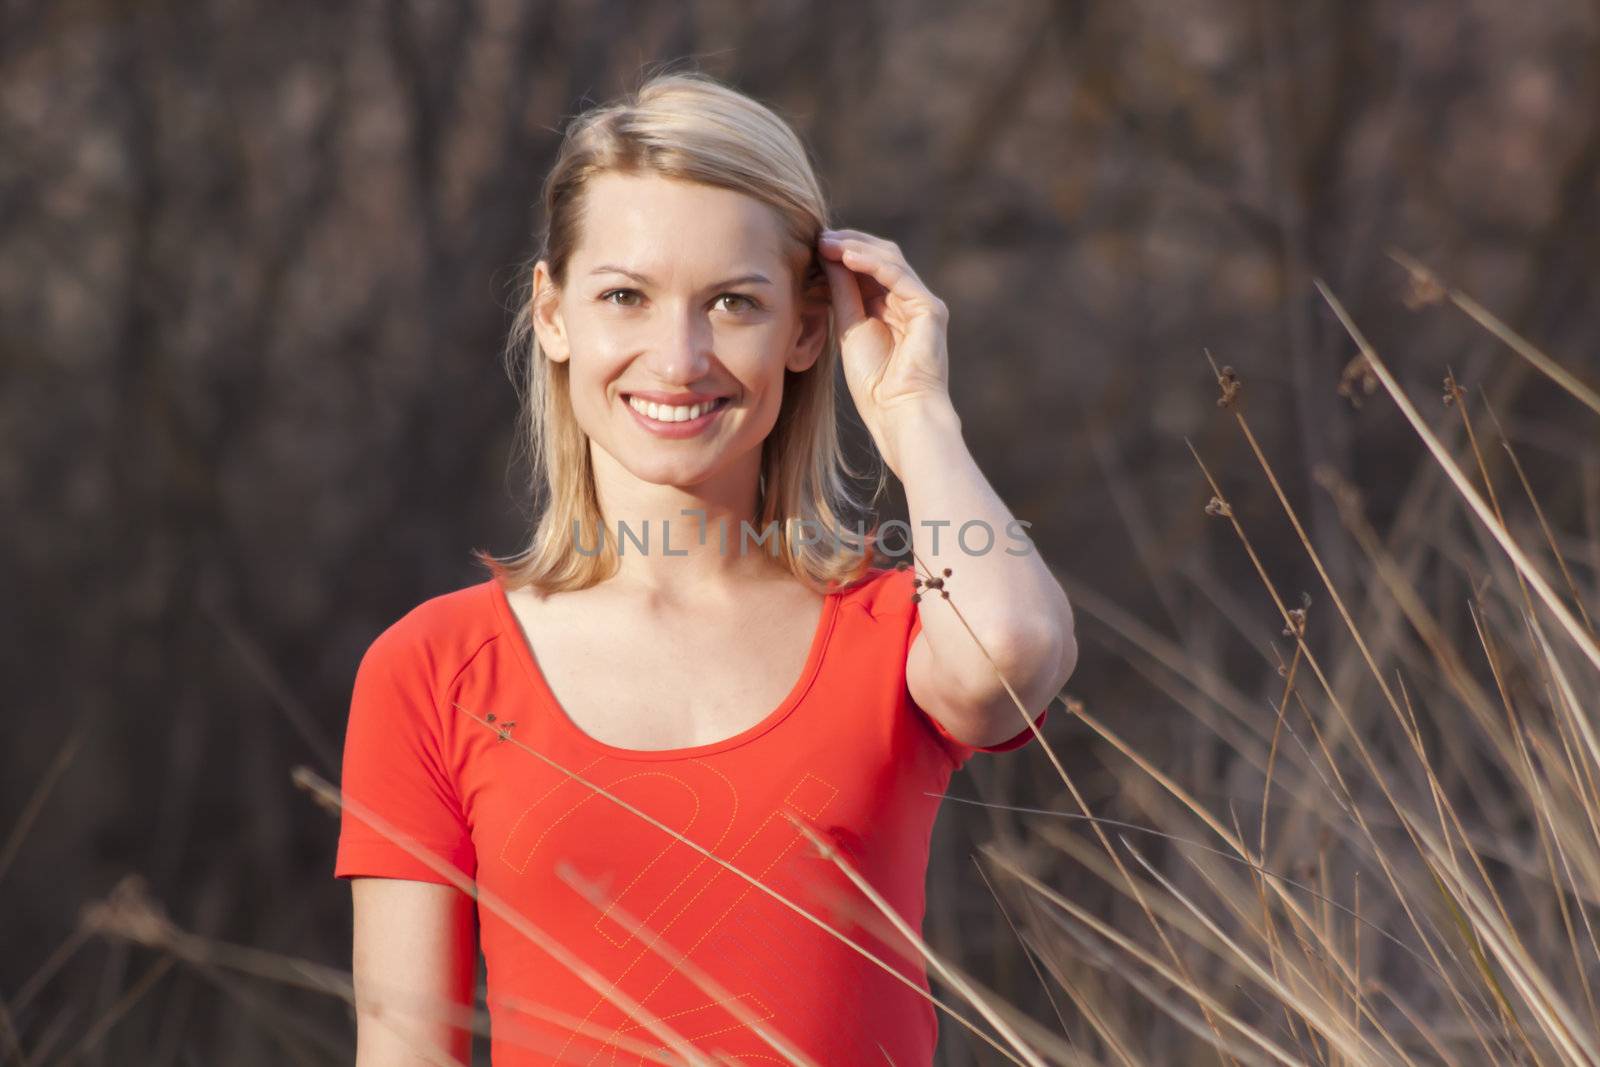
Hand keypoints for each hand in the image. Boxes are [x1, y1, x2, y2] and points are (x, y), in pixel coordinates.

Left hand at [818, 228, 954, 453]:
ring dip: (856, 248)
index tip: (813, 245)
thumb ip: (843, 293)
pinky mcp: (930, 310)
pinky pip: (899, 276)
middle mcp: (911, 301)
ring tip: (827, 243)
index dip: (842, 253)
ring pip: (890, 260)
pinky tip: (846, 257)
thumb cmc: (875, 385)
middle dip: (849, 244)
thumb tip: (827, 258)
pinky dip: (871, 263)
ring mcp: (923, 304)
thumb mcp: (850, 329)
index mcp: (893, 308)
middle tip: (818, 237)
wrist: (899, 414)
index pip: (869, 267)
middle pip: (882, 256)